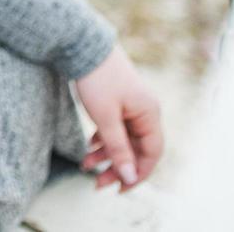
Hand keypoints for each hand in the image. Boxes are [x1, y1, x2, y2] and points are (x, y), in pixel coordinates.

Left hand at [73, 44, 163, 192]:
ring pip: (124, 139)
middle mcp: (145, 111)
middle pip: (137, 148)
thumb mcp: (106, 118)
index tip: (119, 189)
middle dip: (118, 167)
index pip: (151, 153)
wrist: (82, 44)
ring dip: (107, 155)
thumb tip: (129, 177)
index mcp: (149, 114)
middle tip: (98, 183)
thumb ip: (118, 148)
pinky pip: (116, 128)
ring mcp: (132, 105)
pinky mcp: (118, 101)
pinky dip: (103, 139)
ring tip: (84, 166)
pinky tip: (89, 146)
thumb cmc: (96, 79)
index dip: (137, 174)